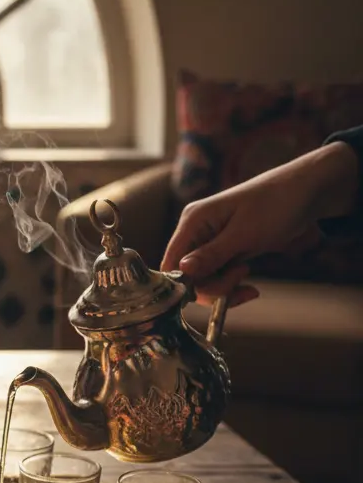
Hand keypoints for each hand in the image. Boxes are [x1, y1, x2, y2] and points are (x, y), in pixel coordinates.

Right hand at [162, 141, 359, 305]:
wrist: (310, 191)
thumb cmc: (278, 204)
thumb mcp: (245, 233)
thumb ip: (212, 255)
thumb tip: (181, 271)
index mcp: (193, 221)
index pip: (172, 262)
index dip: (185, 284)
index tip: (214, 291)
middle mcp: (196, 231)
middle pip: (187, 275)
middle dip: (212, 286)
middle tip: (241, 279)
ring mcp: (210, 241)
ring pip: (202, 279)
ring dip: (224, 288)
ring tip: (249, 279)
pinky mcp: (224, 249)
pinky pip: (217, 276)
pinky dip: (231, 285)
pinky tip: (249, 286)